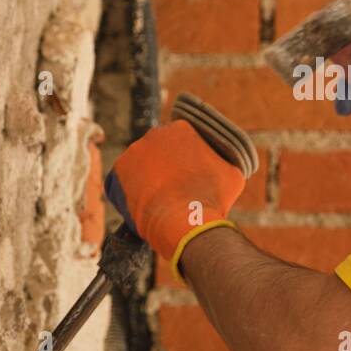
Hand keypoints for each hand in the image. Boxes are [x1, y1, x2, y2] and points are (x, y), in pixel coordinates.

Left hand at [104, 120, 245, 273]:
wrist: (186, 222)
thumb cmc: (213, 199)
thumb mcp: (233, 174)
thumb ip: (224, 161)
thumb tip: (224, 161)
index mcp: (182, 129)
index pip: (180, 141)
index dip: (185, 160)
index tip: (188, 176)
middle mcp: (155, 133)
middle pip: (158, 150)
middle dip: (164, 167)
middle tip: (173, 188)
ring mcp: (134, 150)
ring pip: (141, 165)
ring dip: (147, 178)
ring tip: (158, 199)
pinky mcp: (118, 170)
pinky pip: (123, 180)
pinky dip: (131, 191)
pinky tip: (143, 205)